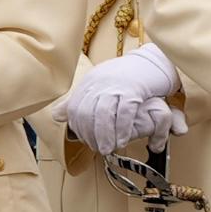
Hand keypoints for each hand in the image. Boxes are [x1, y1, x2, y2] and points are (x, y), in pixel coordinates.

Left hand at [64, 44, 182, 156]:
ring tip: (108, 149)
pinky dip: (122, 129)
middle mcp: (100, 82)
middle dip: (89, 134)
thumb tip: (57, 115)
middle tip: (96, 148)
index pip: (75, 107)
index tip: (84, 140)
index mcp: (90, 81)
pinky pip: (125, 112)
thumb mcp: (100, 84)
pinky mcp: (135, 88)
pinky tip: (122, 140)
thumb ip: (80, 100)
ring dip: (104, 135)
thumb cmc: (128, 76)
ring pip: (103, 114)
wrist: (154, 62)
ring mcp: (117, 85)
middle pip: (87, 112)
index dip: (78, 127)